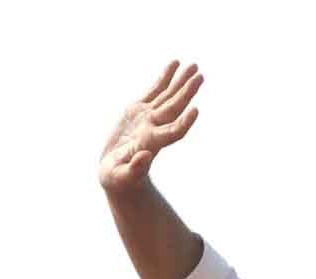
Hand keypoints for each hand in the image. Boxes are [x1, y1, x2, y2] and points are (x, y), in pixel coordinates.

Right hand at [98, 61, 203, 197]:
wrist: (115, 172)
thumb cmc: (118, 179)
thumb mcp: (121, 177)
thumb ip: (134, 169)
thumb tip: (145, 157)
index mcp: (151, 143)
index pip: (173, 132)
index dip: (184, 123)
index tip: (196, 110)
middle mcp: (154, 128)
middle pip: (174, 108)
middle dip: (186, 92)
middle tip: (199, 76)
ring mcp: (148, 117)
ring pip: (168, 96)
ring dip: (181, 81)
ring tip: (194, 66)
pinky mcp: (138, 110)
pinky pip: (155, 90)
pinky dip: (165, 77)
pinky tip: (175, 63)